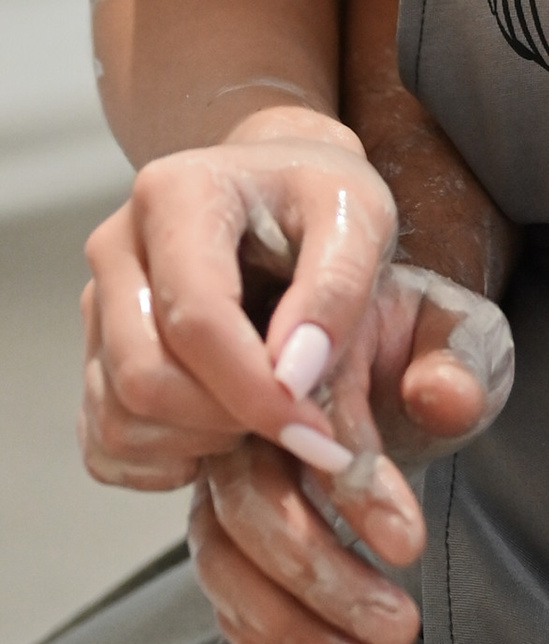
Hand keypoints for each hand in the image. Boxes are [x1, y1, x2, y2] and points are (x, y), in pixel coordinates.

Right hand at [82, 117, 398, 495]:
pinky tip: (222, 429)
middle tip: (292, 417)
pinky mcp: (94, 353)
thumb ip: (338, 286)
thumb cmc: (321, 196)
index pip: (196, 318)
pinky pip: (104, 442)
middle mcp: (116, 248)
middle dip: (227, 420)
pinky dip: (165, 460)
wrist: (280, 184)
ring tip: (264, 410)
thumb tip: (293, 376)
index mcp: (174, 195)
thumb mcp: (360, 214)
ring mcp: (97, 305)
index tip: (313, 428)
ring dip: (200, 441)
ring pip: (119, 417)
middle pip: (144, 376)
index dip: (254, 389)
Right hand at [183, 272, 515, 643]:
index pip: (283, 398)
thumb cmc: (411, 307)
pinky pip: (217, 582)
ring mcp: (201, 444)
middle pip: (237, 491)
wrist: (364, 317)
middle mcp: (212, 380)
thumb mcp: (450, 314)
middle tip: (402, 623)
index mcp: (264, 304)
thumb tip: (439, 399)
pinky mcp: (205, 497)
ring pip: (218, 552)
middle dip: (318, 569)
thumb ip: (455, 349)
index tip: (408, 540)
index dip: (343, 473)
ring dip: (295, 628)